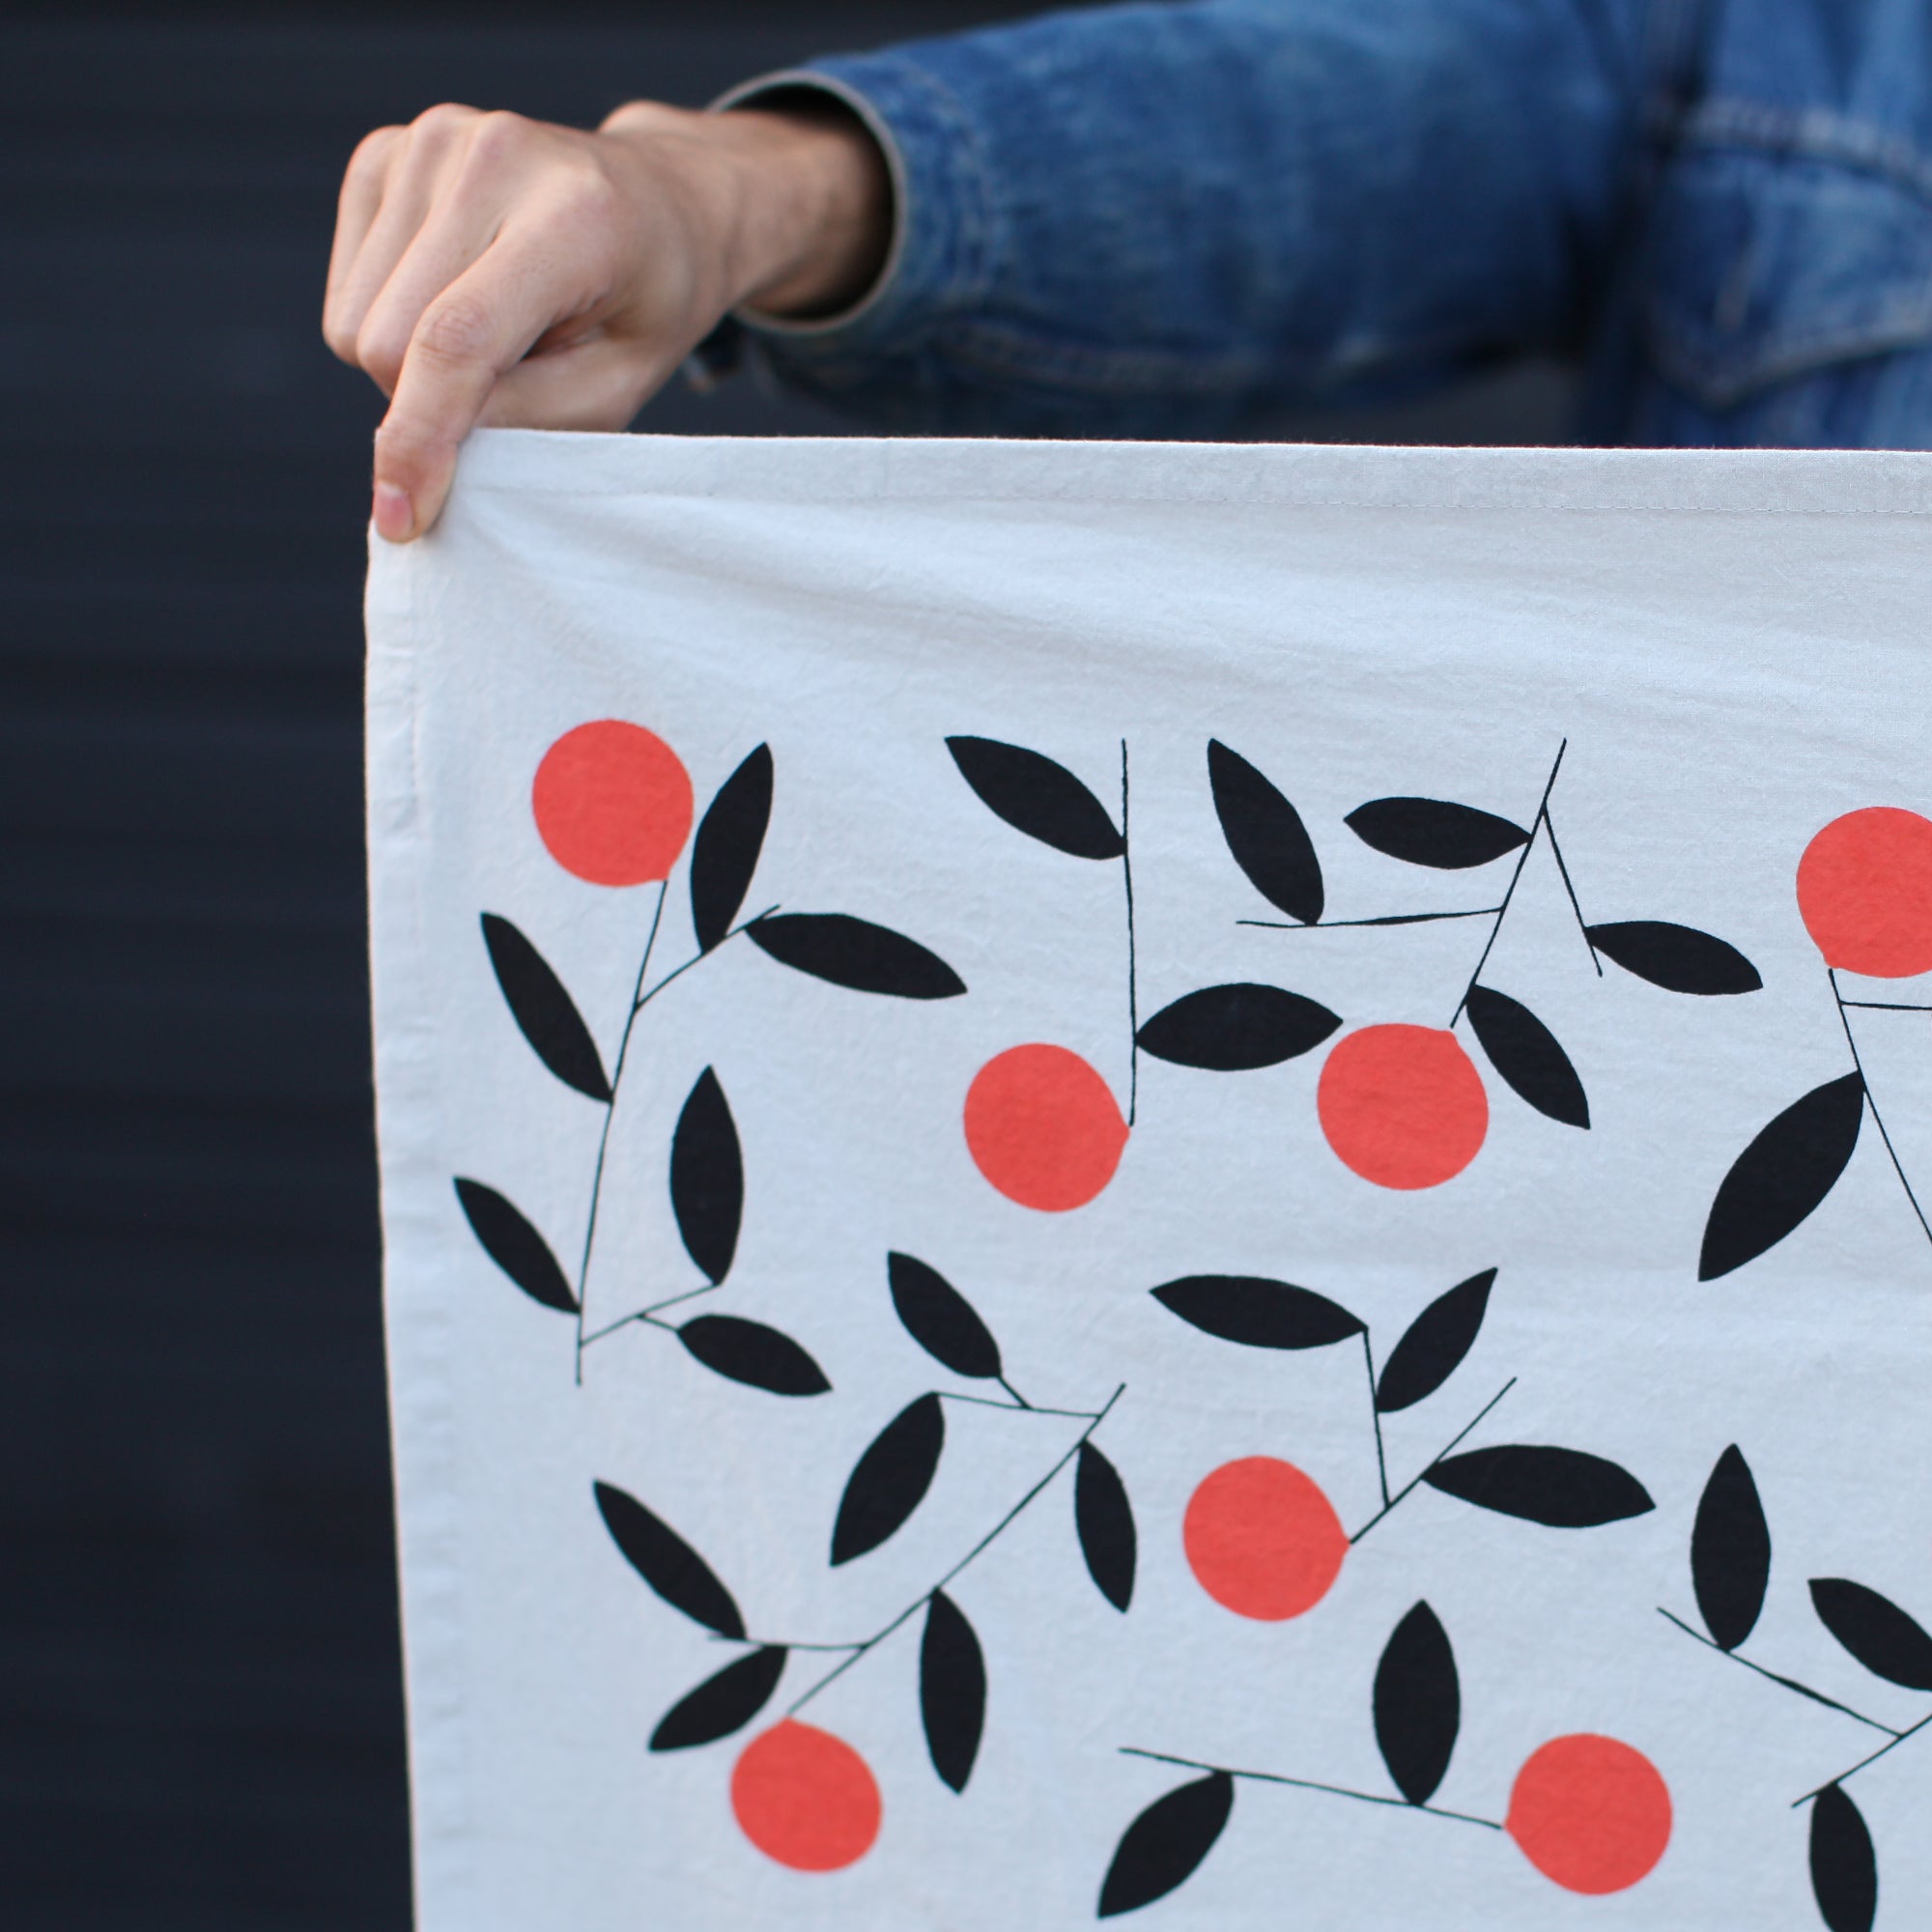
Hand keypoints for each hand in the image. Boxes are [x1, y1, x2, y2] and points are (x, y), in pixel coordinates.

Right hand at [322, 98, 889, 539]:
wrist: (662, 201)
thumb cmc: (646, 303)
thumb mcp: (618, 385)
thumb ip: (527, 422)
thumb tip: (419, 452)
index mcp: (571, 215)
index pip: (457, 341)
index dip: (420, 439)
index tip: (401, 518)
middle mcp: (491, 156)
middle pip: (388, 340)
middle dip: (430, 401)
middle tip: (510, 383)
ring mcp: (431, 139)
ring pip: (355, 321)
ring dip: (411, 361)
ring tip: (497, 330)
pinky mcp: (387, 150)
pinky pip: (346, 288)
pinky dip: (391, 317)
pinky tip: (459, 292)